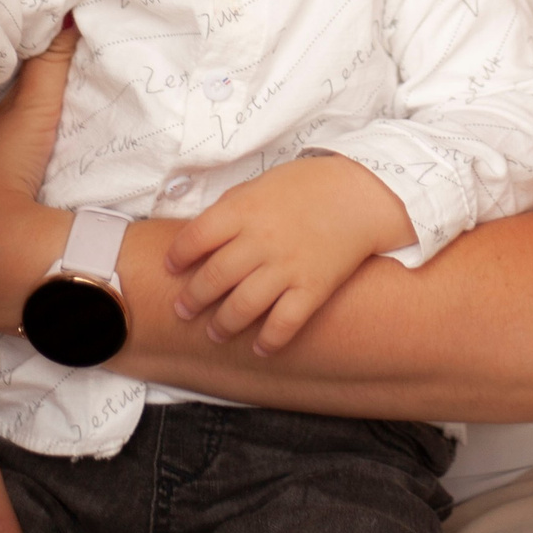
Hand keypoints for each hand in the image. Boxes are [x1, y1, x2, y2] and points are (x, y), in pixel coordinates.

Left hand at [164, 154, 414, 354]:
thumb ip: (231, 210)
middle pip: (213, 278)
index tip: (171, 268)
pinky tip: (259, 348)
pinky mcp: (313, 287)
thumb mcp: (262, 184)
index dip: (177, 256)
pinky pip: (285, 323)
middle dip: (192, 299)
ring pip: (242, 307)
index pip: (195, 238)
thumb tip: (200, 236)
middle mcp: (261, 241)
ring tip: (214, 333)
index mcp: (244, 210)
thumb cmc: (307, 186)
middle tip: (183, 310)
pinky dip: (269, 341)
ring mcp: (287, 266)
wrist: (360, 194)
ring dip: (222, 325)